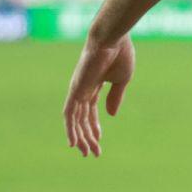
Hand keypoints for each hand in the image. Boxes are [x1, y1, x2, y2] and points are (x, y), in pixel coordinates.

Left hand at [63, 34, 135, 157]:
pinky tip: (73, 143)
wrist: (113, 38)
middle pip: (82, 118)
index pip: (91, 111)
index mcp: (95, 85)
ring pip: (75, 120)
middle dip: (88, 136)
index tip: (100, 142)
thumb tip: (110, 115)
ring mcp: (78, 90)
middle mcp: (83, 89)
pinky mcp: (75, 90)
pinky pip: (69, 114)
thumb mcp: (122, 79)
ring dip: (80, 137)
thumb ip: (115, 97)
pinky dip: (70, 128)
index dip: (95, 127)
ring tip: (86, 152)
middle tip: (93, 153)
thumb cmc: (120, 53)